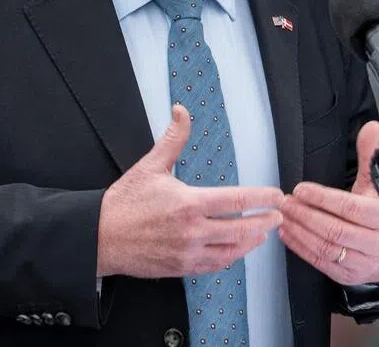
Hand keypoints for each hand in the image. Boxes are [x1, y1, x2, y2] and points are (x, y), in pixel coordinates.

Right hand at [96, 104, 283, 278]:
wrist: (99, 237)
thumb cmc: (124, 203)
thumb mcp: (150, 165)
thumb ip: (173, 137)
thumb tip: (181, 110)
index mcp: (189, 204)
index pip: (236, 200)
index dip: (261, 198)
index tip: (276, 196)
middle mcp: (192, 231)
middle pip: (240, 229)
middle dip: (264, 223)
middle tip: (278, 216)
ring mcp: (187, 253)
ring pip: (230, 251)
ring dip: (250, 242)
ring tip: (263, 233)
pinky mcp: (180, 268)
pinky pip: (213, 266)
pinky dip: (230, 258)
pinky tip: (237, 250)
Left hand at [280, 121, 378, 286]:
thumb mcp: (378, 186)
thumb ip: (370, 156)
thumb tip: (371, 129)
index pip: (350, 208)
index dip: (323, 198)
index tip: (301, 190)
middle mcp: (374, 242)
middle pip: (335, 229)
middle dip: (306, 214)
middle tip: (286, 202)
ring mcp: (361, 262)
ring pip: (326, 247)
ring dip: (300, 230)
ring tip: (284, 215)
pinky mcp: (347, 275)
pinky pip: (321, 262)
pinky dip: (301, 248)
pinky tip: (288, 234)